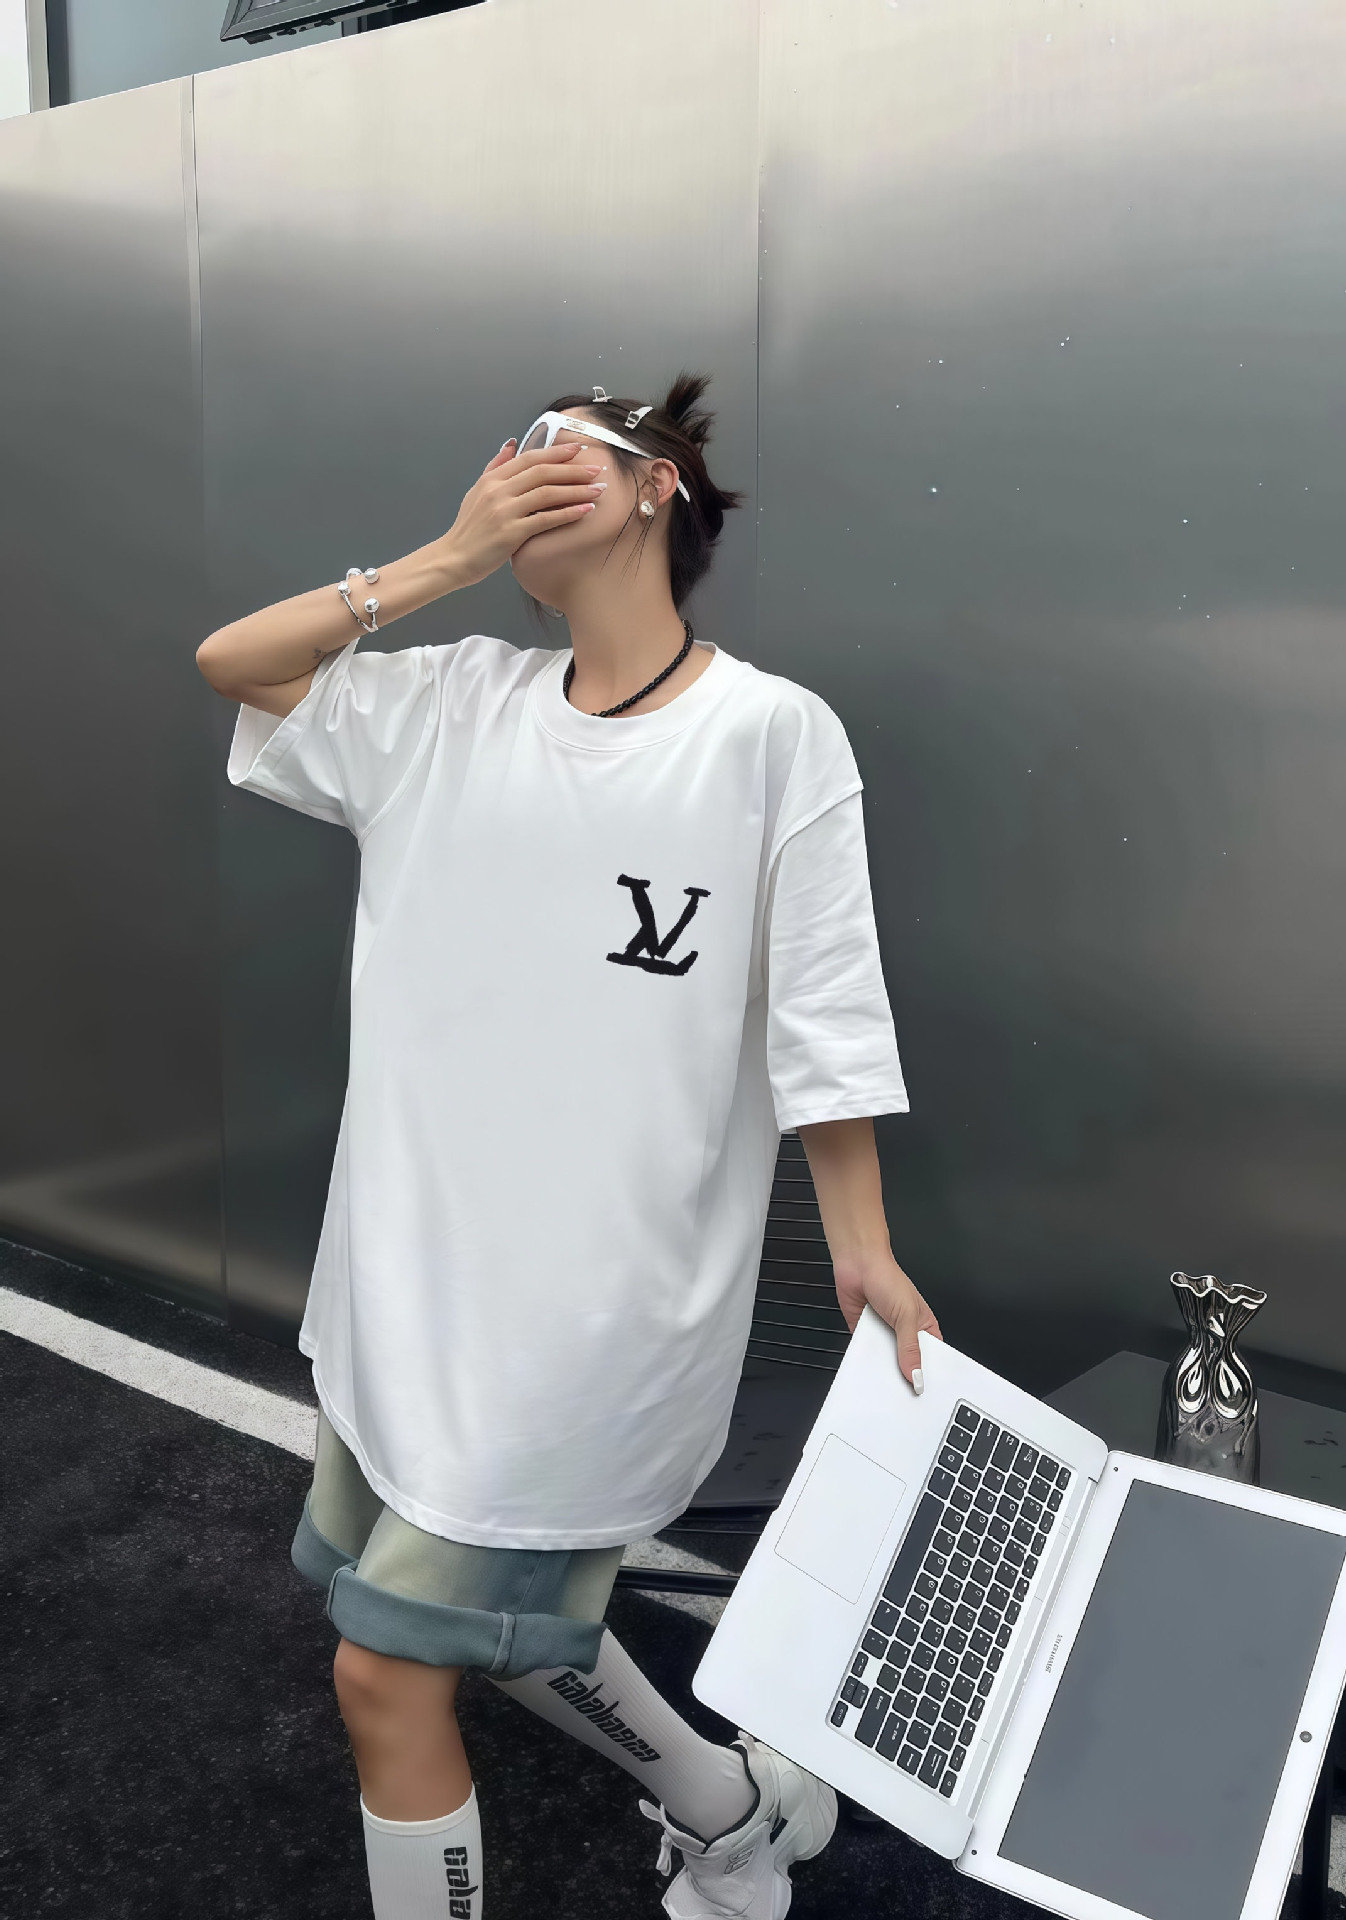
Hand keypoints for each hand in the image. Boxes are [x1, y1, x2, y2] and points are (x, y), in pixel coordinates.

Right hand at [440, 439, 606, 587]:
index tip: (578, 449)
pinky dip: (569, 513)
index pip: (529, 458)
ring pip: (547, 493)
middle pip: (542, 472)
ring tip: (598, 489)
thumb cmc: (468, 529)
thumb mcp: (477, 491)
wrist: (454, 558)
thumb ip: (495, 466)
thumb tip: (511, 444)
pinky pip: (546, 519)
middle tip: (596, 468)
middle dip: (573, 469)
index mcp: (492, 479)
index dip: (556, 452)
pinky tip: (586, 510)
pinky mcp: (511, 533)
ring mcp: (504, 511)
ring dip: (577, 489)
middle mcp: (498, 491)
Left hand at [835, 1251, 941, 1391]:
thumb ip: (910, 1347)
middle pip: (907, 1364)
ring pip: (886, 1363)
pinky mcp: (864, 1335)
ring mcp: (884, 1335)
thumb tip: (916, 1374)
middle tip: (905, 1396)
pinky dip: (865, 1363)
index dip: (930, 1374)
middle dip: (905, 1376)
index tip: (928, 1392)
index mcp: (924, 1328)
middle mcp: (904, 1333)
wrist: (857, 1264)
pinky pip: (866, 1356)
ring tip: (885, 1387)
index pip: (931, 1358)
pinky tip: (867, 1373)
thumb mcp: (906, 1316)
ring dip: (884, 1371)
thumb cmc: (887, 1277)